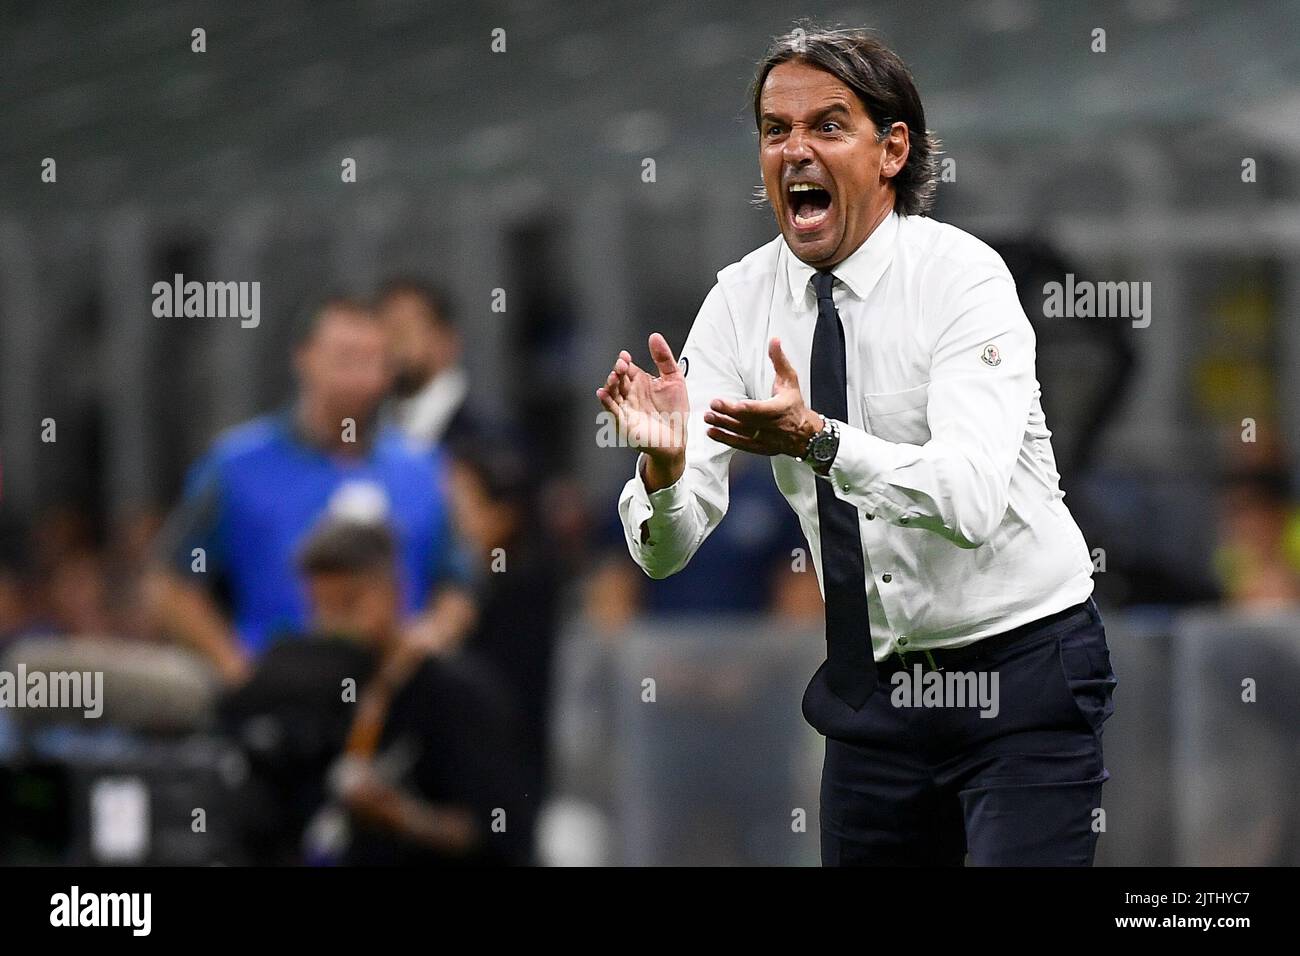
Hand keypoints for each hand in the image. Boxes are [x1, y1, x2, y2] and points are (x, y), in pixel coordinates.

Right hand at [596, 333, 688, 489]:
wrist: (677, 440)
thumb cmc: (675, 411)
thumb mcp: (674, 379)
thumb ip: (664, 358)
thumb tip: (654, 335)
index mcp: (640, 383)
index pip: (628, 369)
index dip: (624, 362)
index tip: (625, 356)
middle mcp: (630, 395)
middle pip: (618, 379)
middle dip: (618, 371)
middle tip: (621, 365)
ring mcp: (625, 409)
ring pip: (612, 393)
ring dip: (610, 385)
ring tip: (614, 376)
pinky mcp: (624, 423)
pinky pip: (612, 411)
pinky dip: (606, 402)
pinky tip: (603, 393)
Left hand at [703, 337, 822, 457]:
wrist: (806, 435)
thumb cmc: (795, 405)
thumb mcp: (790, 380)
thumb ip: (779, 360)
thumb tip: (774, 340)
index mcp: (781, 409)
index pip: (763, 410)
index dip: (750, 408)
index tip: (736, 404)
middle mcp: (772, 427)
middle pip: (748, 421)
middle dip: (729, 414)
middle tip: (713, 406)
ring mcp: (765, 439)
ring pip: (742, 433)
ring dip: (723, 426)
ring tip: (708, 418)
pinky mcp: (759, 448)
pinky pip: (740, 445)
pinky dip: (725, 439)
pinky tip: (711, 433)